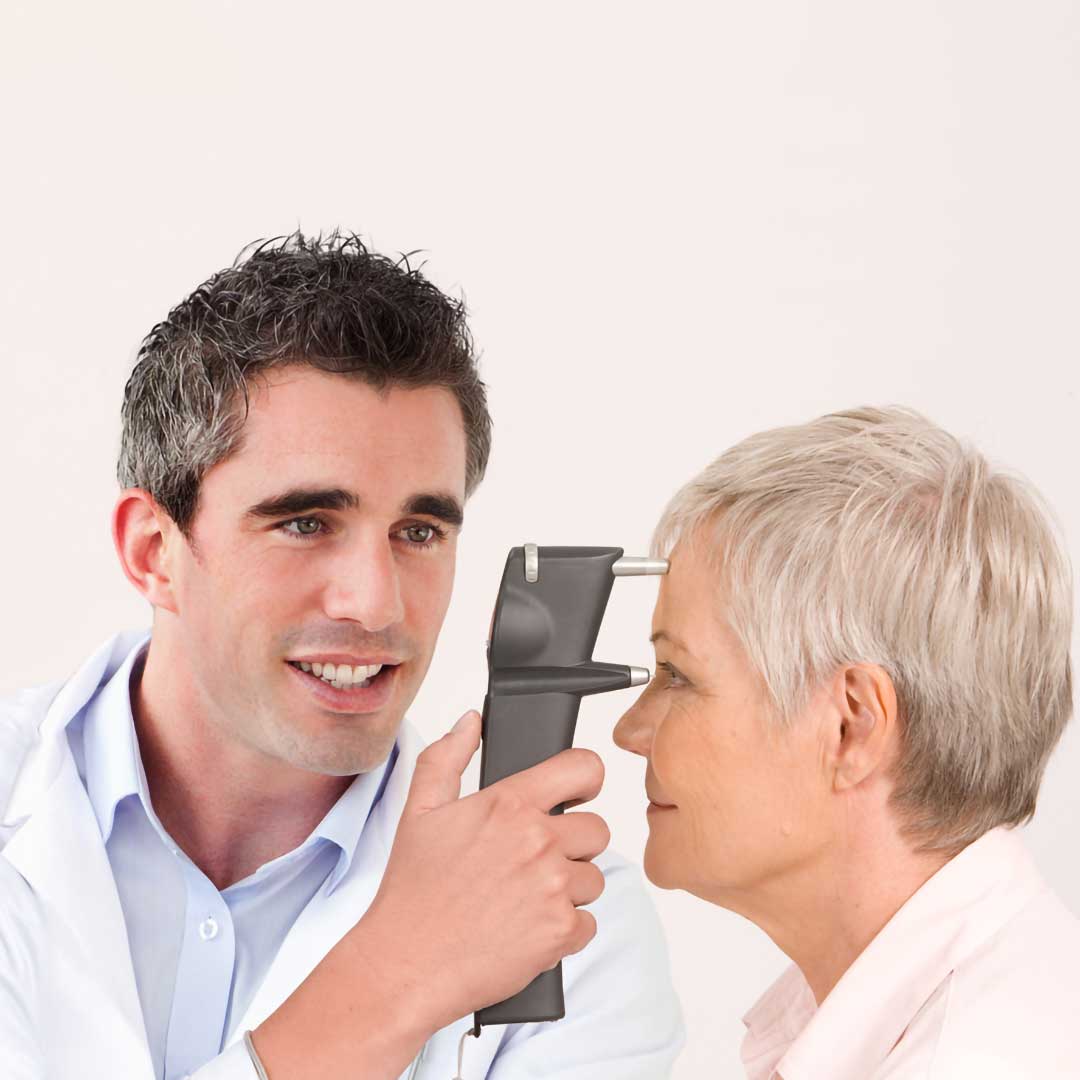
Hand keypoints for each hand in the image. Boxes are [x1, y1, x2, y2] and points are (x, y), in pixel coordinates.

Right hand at [251, 710, 608, 1079]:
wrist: (406, 964)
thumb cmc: (412, 891)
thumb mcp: (420, 811)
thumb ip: (447, 756)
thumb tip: (470, 722)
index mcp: (509, 805)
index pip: (583, 768)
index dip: (585, 779)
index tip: (577, 793)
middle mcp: (538, 840)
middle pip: (597, 829)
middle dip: (572, 845)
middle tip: (534, 862)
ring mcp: (553, 887)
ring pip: (594, 878)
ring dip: (569, 890)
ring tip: (523, 899)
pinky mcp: (560, 931)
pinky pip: (588, 923)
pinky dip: (564, 931)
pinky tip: (527, 929)